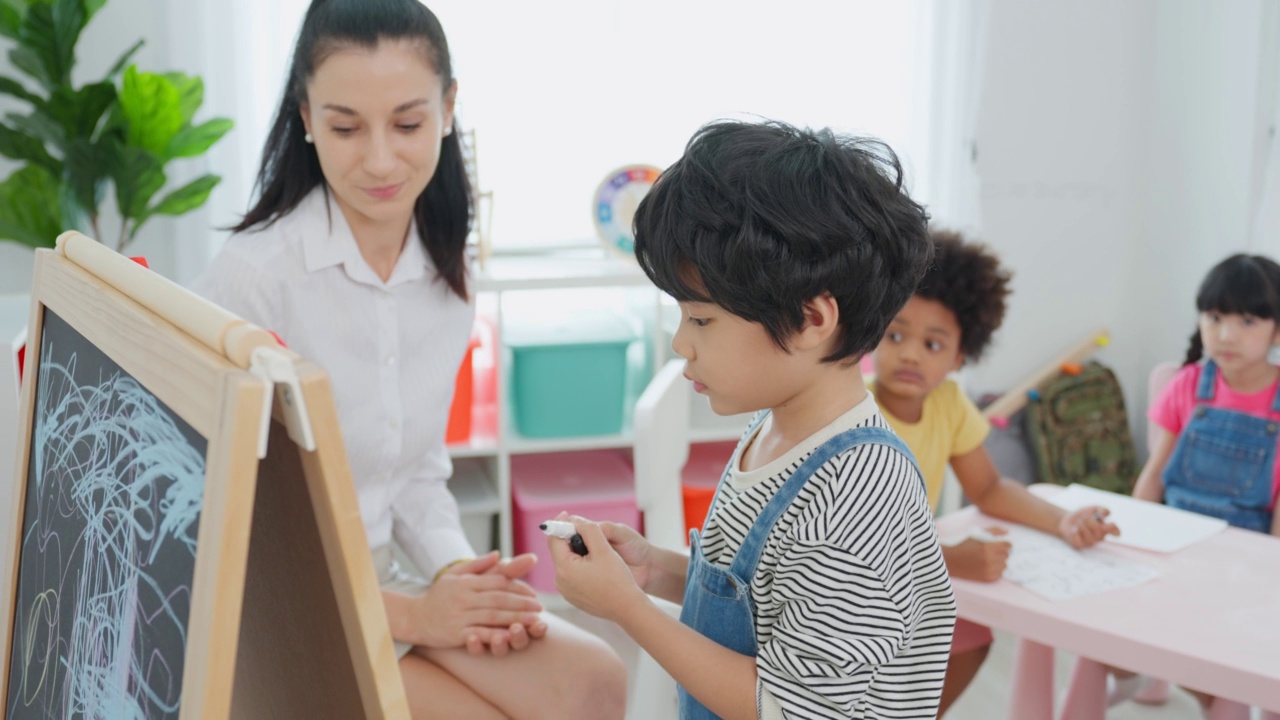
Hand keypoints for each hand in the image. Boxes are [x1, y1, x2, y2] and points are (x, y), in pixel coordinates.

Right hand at [410, 553, 543, 653]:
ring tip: (534, 621)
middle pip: (499, 599)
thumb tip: (498, 554)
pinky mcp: (456, 633)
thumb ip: (478, 565)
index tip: (534, 594)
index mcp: (466, 582)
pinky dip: (497, 635)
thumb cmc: (439, 595)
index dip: (518, 587)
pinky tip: (512, 636)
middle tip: (540, 608)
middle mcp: (463, 597)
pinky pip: (480, 634)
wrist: (415, 617)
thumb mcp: (456, 575)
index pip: (497, 582)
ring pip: (493, 616)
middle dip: (522, 603)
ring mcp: (459, 616)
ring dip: (517, 619)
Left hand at [548, 518, 647, 621]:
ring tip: (596, 552)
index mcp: (564, 569)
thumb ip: (588, 530)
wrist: (628, 609)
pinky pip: (572, 576)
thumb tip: (574, 520)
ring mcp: (566, 592)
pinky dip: (580, 566)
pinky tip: (598, 568)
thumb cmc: (618, 579)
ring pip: (567, 563)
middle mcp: (560, 582)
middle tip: (587, 532)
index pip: (554, 539)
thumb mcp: (604, 549)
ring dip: (577, 553)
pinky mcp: (574, 598)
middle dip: (571, 539)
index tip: (567, 514)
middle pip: (560, 551)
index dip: (560, 524)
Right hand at [946, 526, 1010, 581]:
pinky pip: (1000, 574)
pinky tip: (988, 566)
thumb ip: (994, 531)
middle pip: (1006, 555)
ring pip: (1005, 565)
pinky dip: (996, 570)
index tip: (1002, 545)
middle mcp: (989, 559)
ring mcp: (989, 570)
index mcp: (987, 547)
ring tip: (989, 559)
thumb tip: (1007, 532)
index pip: (1008, 546)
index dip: (1006, 544)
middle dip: (1001, 553)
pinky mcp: (987, 578)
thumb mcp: (977, 534)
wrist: (951, 561)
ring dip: (1000, 562)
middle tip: (992, 552)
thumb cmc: (964, 546)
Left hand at [1058, 506, 1119, 548]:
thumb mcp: (1092, 510)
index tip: (1111, 525)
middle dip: (1089, 520)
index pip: (1114, 531)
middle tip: (1084, 518)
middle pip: (1098, 527)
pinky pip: (1077, 534)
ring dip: (1080, 523)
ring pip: (1086, 529)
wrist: (1067, 521)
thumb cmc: (1083, 516)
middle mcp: (1099, 537)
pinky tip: (1074, 530)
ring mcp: (1090, 542)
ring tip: (1078, 524)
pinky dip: (1074, 529)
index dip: (1114, 529)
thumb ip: (1101, 510)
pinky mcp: (1080, 545)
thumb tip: (1106, 513)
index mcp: (1105, 529)